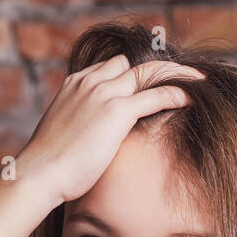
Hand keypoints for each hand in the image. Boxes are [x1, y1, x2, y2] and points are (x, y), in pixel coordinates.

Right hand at [15, 53, 205, 207]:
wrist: (40, 173)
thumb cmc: (49, 165)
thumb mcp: (64, 134)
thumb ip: (79, 125)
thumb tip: (87, 140)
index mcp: (76, 83)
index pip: (111, 66)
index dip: (133, 72)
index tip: (152, 78)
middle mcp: (90, 81)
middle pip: (131, 63)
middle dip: (157, 67)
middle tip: (181, 74)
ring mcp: (104, 93)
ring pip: (148, 72)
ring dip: (175, 74)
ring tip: (197, 80)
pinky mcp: (116, 111)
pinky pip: (155, 95)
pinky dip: (176, 92)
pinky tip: (192, 97)